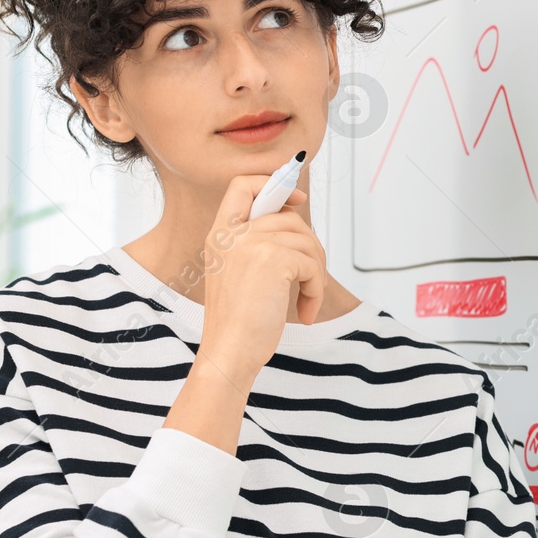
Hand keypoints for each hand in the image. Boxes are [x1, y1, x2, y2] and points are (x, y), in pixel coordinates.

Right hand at [196, 174, 327, 381]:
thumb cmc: (239, 323)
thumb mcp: (240, 274)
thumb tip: (297, 219)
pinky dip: (317, 290)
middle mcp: (232, 234)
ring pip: (306, 242)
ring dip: (316, 275)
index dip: (275, 184)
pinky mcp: (273, 259)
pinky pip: (313, 264)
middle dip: (310, 248)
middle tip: (310, 281)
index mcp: (220, 235)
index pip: (243, 184)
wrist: (229, 353)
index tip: (298, 201)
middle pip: (289, 218)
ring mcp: (250, 243)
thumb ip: (259, 244)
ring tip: (307, 301)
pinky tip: (305, 312)